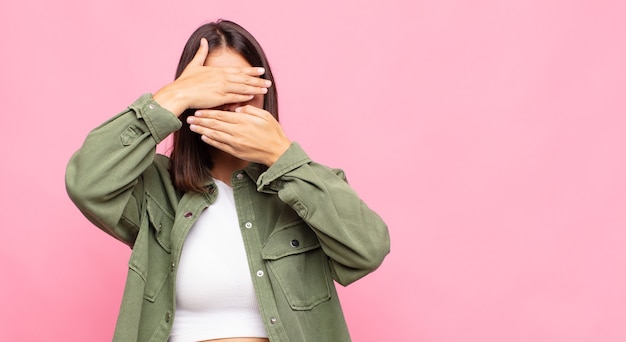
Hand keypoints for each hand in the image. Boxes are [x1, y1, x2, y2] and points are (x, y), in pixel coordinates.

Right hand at [153, 38, 271, 115]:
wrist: (180, 93)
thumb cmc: (185, 81)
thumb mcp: (194, 65)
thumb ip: (201, 53)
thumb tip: (203, 41)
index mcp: (219, 71)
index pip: (239, 70)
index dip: (252, 71)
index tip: (262, 71)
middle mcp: (223, 78)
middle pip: (245, 79)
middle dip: (258, 80)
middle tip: (269, 82)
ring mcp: (223, 87)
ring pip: (243, 88)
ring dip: (255, 88)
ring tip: (265, 89)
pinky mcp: (220, 98)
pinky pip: (236, 97)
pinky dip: (246, 96)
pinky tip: (253, 96)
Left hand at [187, 105, 290, 165]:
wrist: (278, 152)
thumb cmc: (273, 132)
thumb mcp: (265, 115)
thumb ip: (250, 110)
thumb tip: (237, 108)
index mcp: (244, 121)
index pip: (222, 115)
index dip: (208, 112)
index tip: (199, 110)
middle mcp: (237, 131)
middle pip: (215, 124)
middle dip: (201, 120)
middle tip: (190, 117)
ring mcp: (235, 143)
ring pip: (214, 134)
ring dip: (202, 130)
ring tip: (192, 127)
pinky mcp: (236, 151)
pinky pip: (219, 145)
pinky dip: (210, 141)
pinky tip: (203, 137)